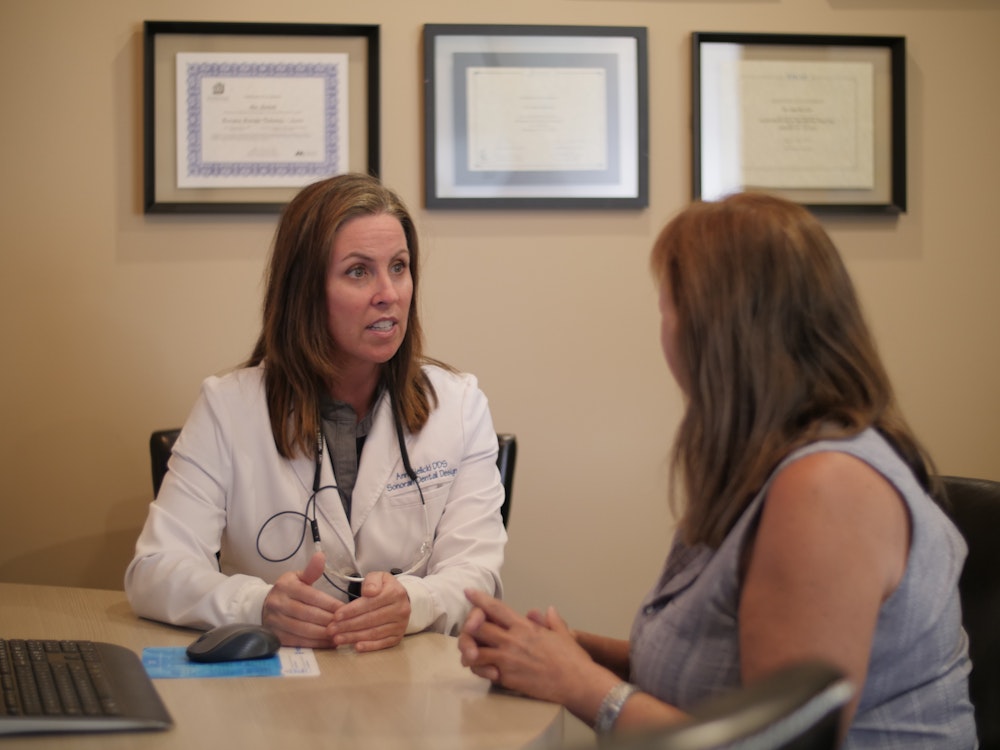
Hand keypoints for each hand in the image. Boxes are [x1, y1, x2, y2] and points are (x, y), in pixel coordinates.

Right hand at [262, 551, 342, 647]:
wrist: (262, 606)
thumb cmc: (287, 590)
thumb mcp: (297, 577)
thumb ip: (311, 570)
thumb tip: (321, 556)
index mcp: (286, 586)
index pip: (313, 596)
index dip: (331, 604)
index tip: (346, 609)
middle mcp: (279, 603)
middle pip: (309, 615)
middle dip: (330, 620)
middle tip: (346, 624)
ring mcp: (276, 621)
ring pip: (304, 630)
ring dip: (324, 634)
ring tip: (340, 634)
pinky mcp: (276, 636)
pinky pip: (298, 642)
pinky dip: (315, 644)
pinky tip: (328, 642)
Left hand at [327, 572, 410, 651]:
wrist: (401, 600)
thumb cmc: (384, 588)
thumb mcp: (379, 577)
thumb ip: (372, 581)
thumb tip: (369, 591)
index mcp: (395, 593)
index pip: (370, 603)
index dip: (351, 610)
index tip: (336, 616)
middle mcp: (400, 610)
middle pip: (370, 620)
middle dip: (348, 625)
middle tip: (331, 630)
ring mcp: (400, 625)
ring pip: (374, 633)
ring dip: (354, 637)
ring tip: (337, 639)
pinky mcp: (398, 637)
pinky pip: (382, 643)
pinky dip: (369, 646)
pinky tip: (356, 647)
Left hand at [458, 589, 597, 705]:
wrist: (576, 683)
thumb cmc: (572, 658)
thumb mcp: (563, 634)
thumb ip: (553, 621)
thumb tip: (549, 610)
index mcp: (524, 626)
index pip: (496, 608)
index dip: (480, 599)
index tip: (469, 592)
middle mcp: (512, 640)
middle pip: (478, 627)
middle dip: (469, 627)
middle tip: (468, 630)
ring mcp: (507, 659)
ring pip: (475, 651)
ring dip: (469, 652)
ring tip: (469, 654)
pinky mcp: (507, 678)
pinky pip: (483, 671)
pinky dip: (478, 669)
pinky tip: (482, 669)